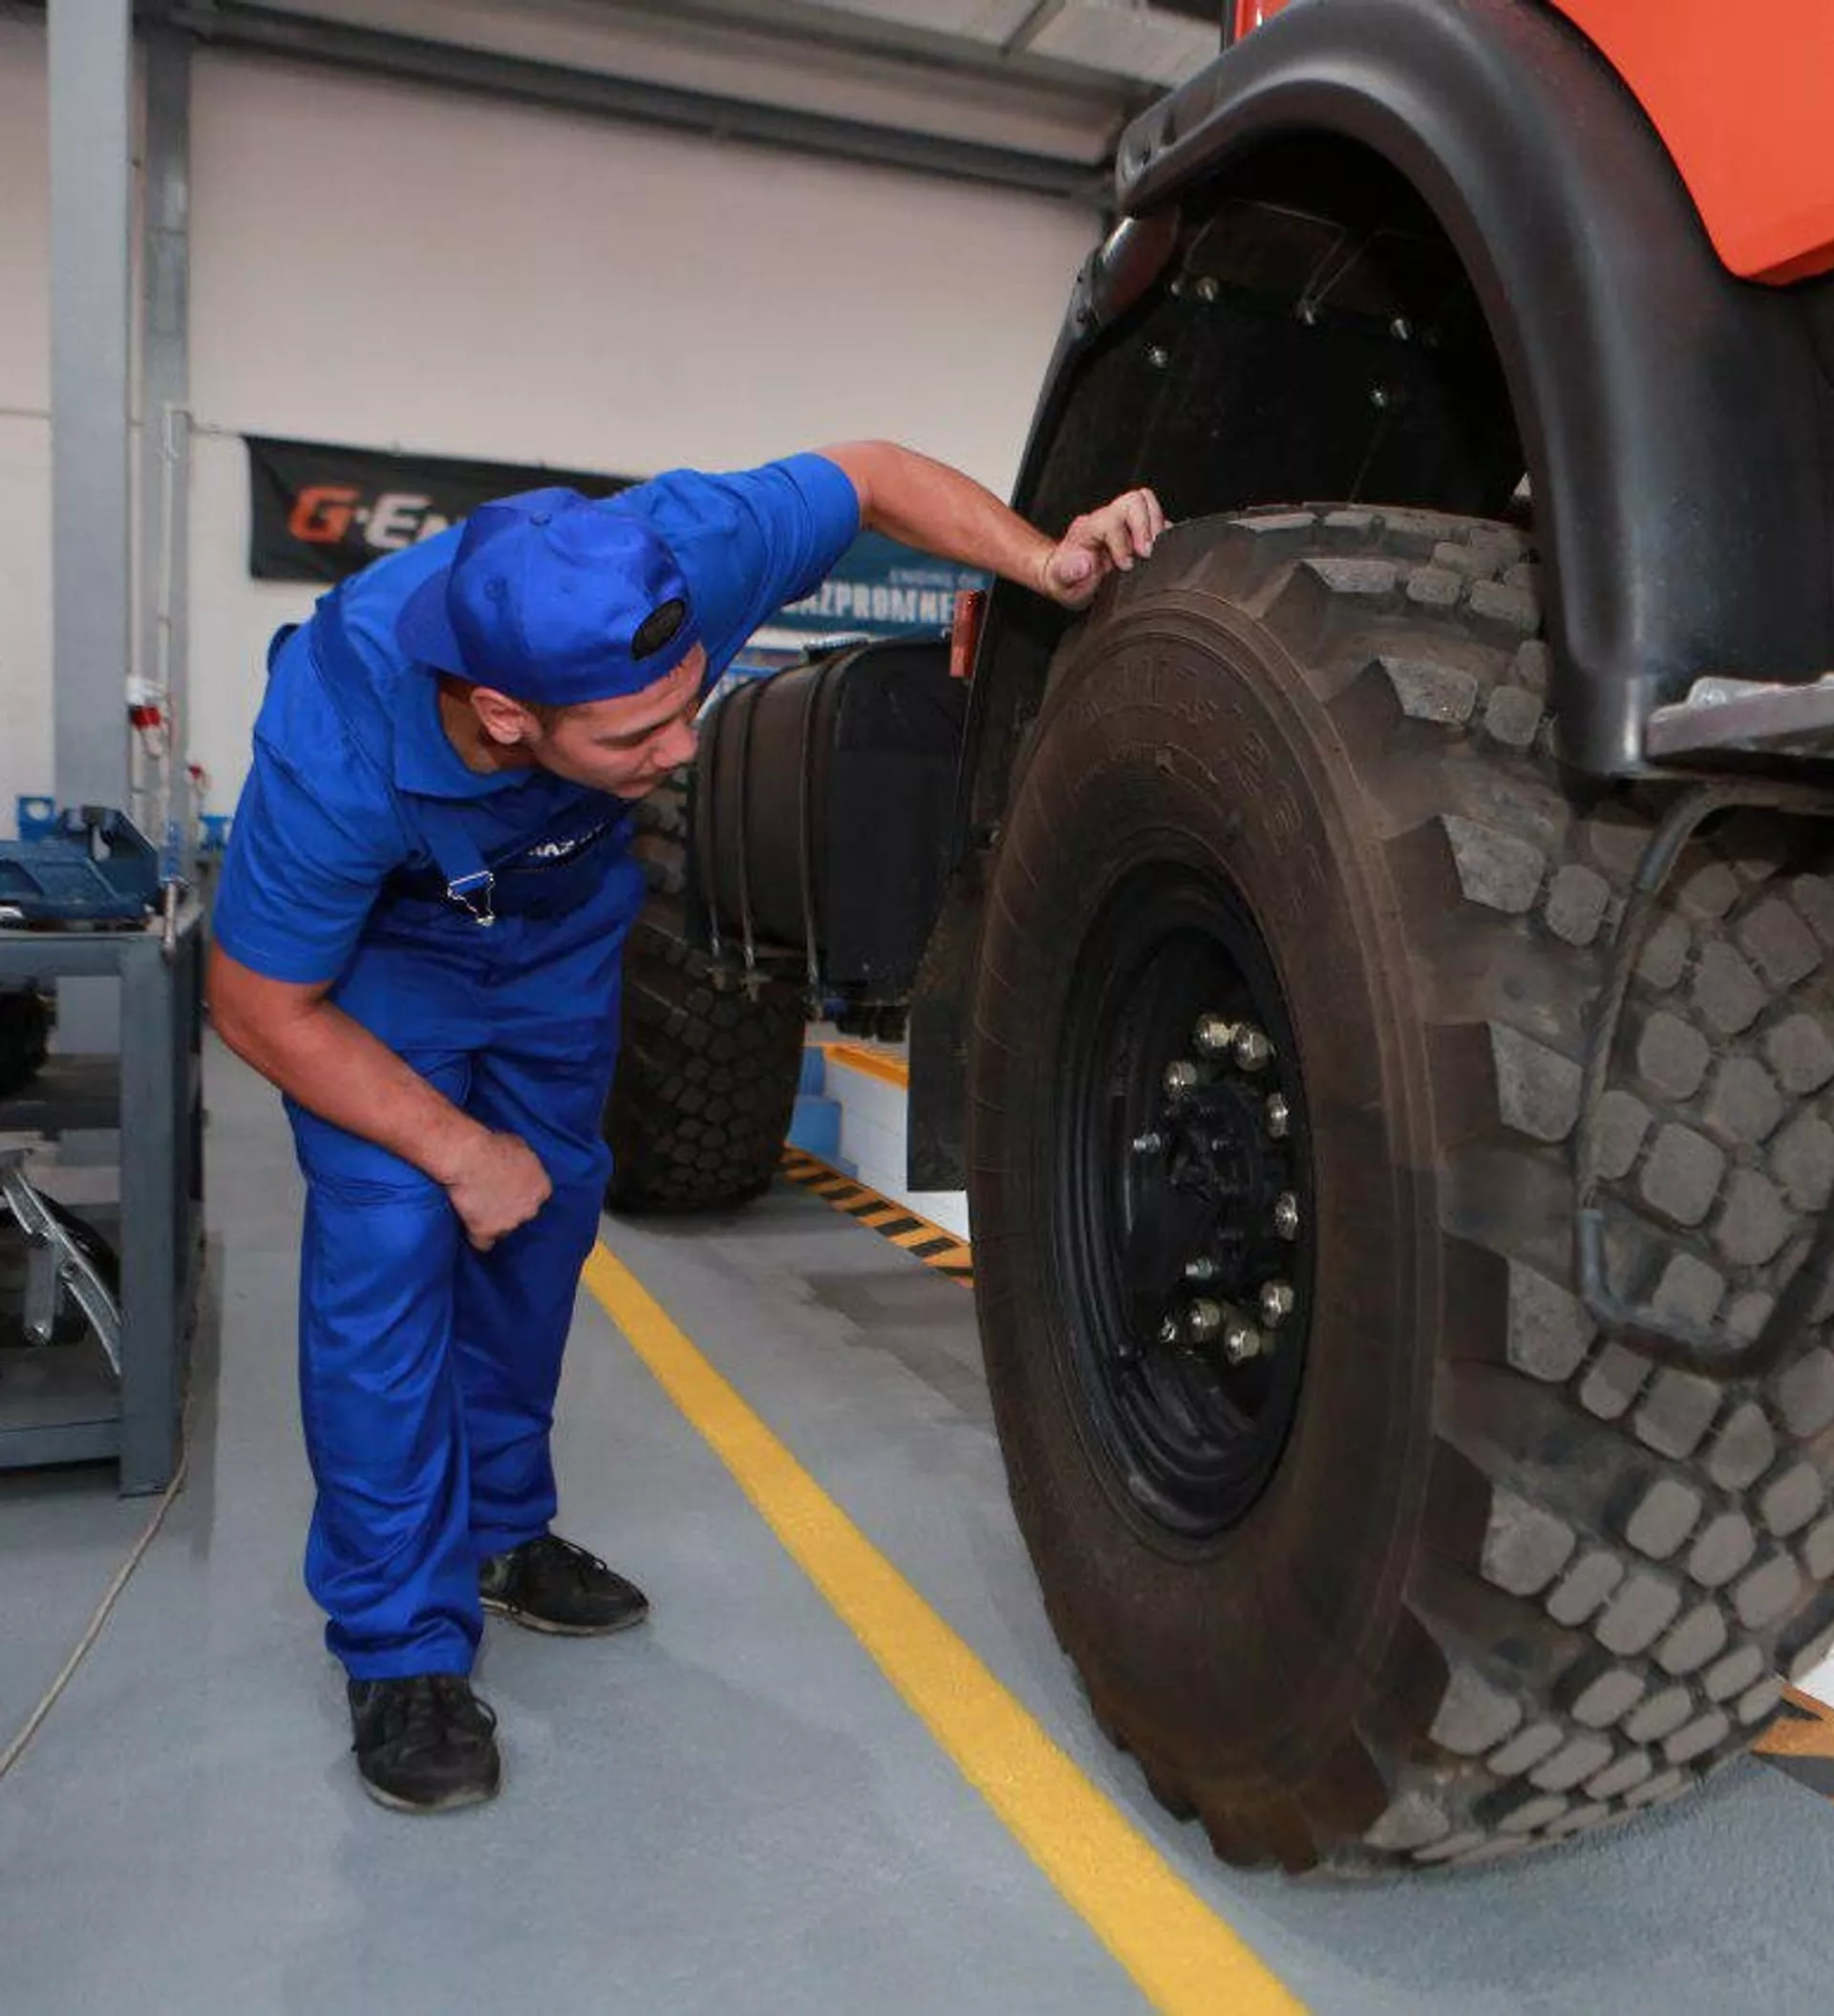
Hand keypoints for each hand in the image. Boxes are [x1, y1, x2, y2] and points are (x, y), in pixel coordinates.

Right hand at [442, 1130, 552, 1250]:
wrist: (470, 1158)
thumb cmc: (494, 1145)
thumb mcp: (519, 1147)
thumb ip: (525, 1164)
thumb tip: (520, 1165)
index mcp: (542, 1188)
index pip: (537, 1198)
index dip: (523, 1194)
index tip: (511, 1190)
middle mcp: (531, 1209)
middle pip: (523, 1216)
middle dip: (511, 1210)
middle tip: (494, 1199)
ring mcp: (510, 1223)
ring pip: (504, 1230)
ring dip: (494, 1224)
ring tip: (478, 1211)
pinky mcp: (487, 1232)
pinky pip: (484, 1244)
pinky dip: (477, 1237)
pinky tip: (470, 1229)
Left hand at [1036, 487, 1168, 609]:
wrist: (1069, 578)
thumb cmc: (1067, 581)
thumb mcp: (1062, 584)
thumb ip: (1068, 573)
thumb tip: (1083, 564)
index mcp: (1086, 530)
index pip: (1109, 520)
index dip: (1122, 542)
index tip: (1125, 565)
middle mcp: (1105, 519)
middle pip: (1133, 501)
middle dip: (1145, 528)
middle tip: (1145, 554)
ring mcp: (1121, 521)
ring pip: (1145, 501)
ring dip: (1155, 526)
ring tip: (1154, 550)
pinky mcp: (1135, 527)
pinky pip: (1155, 514)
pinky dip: (1162, 530)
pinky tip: (1157, 551)